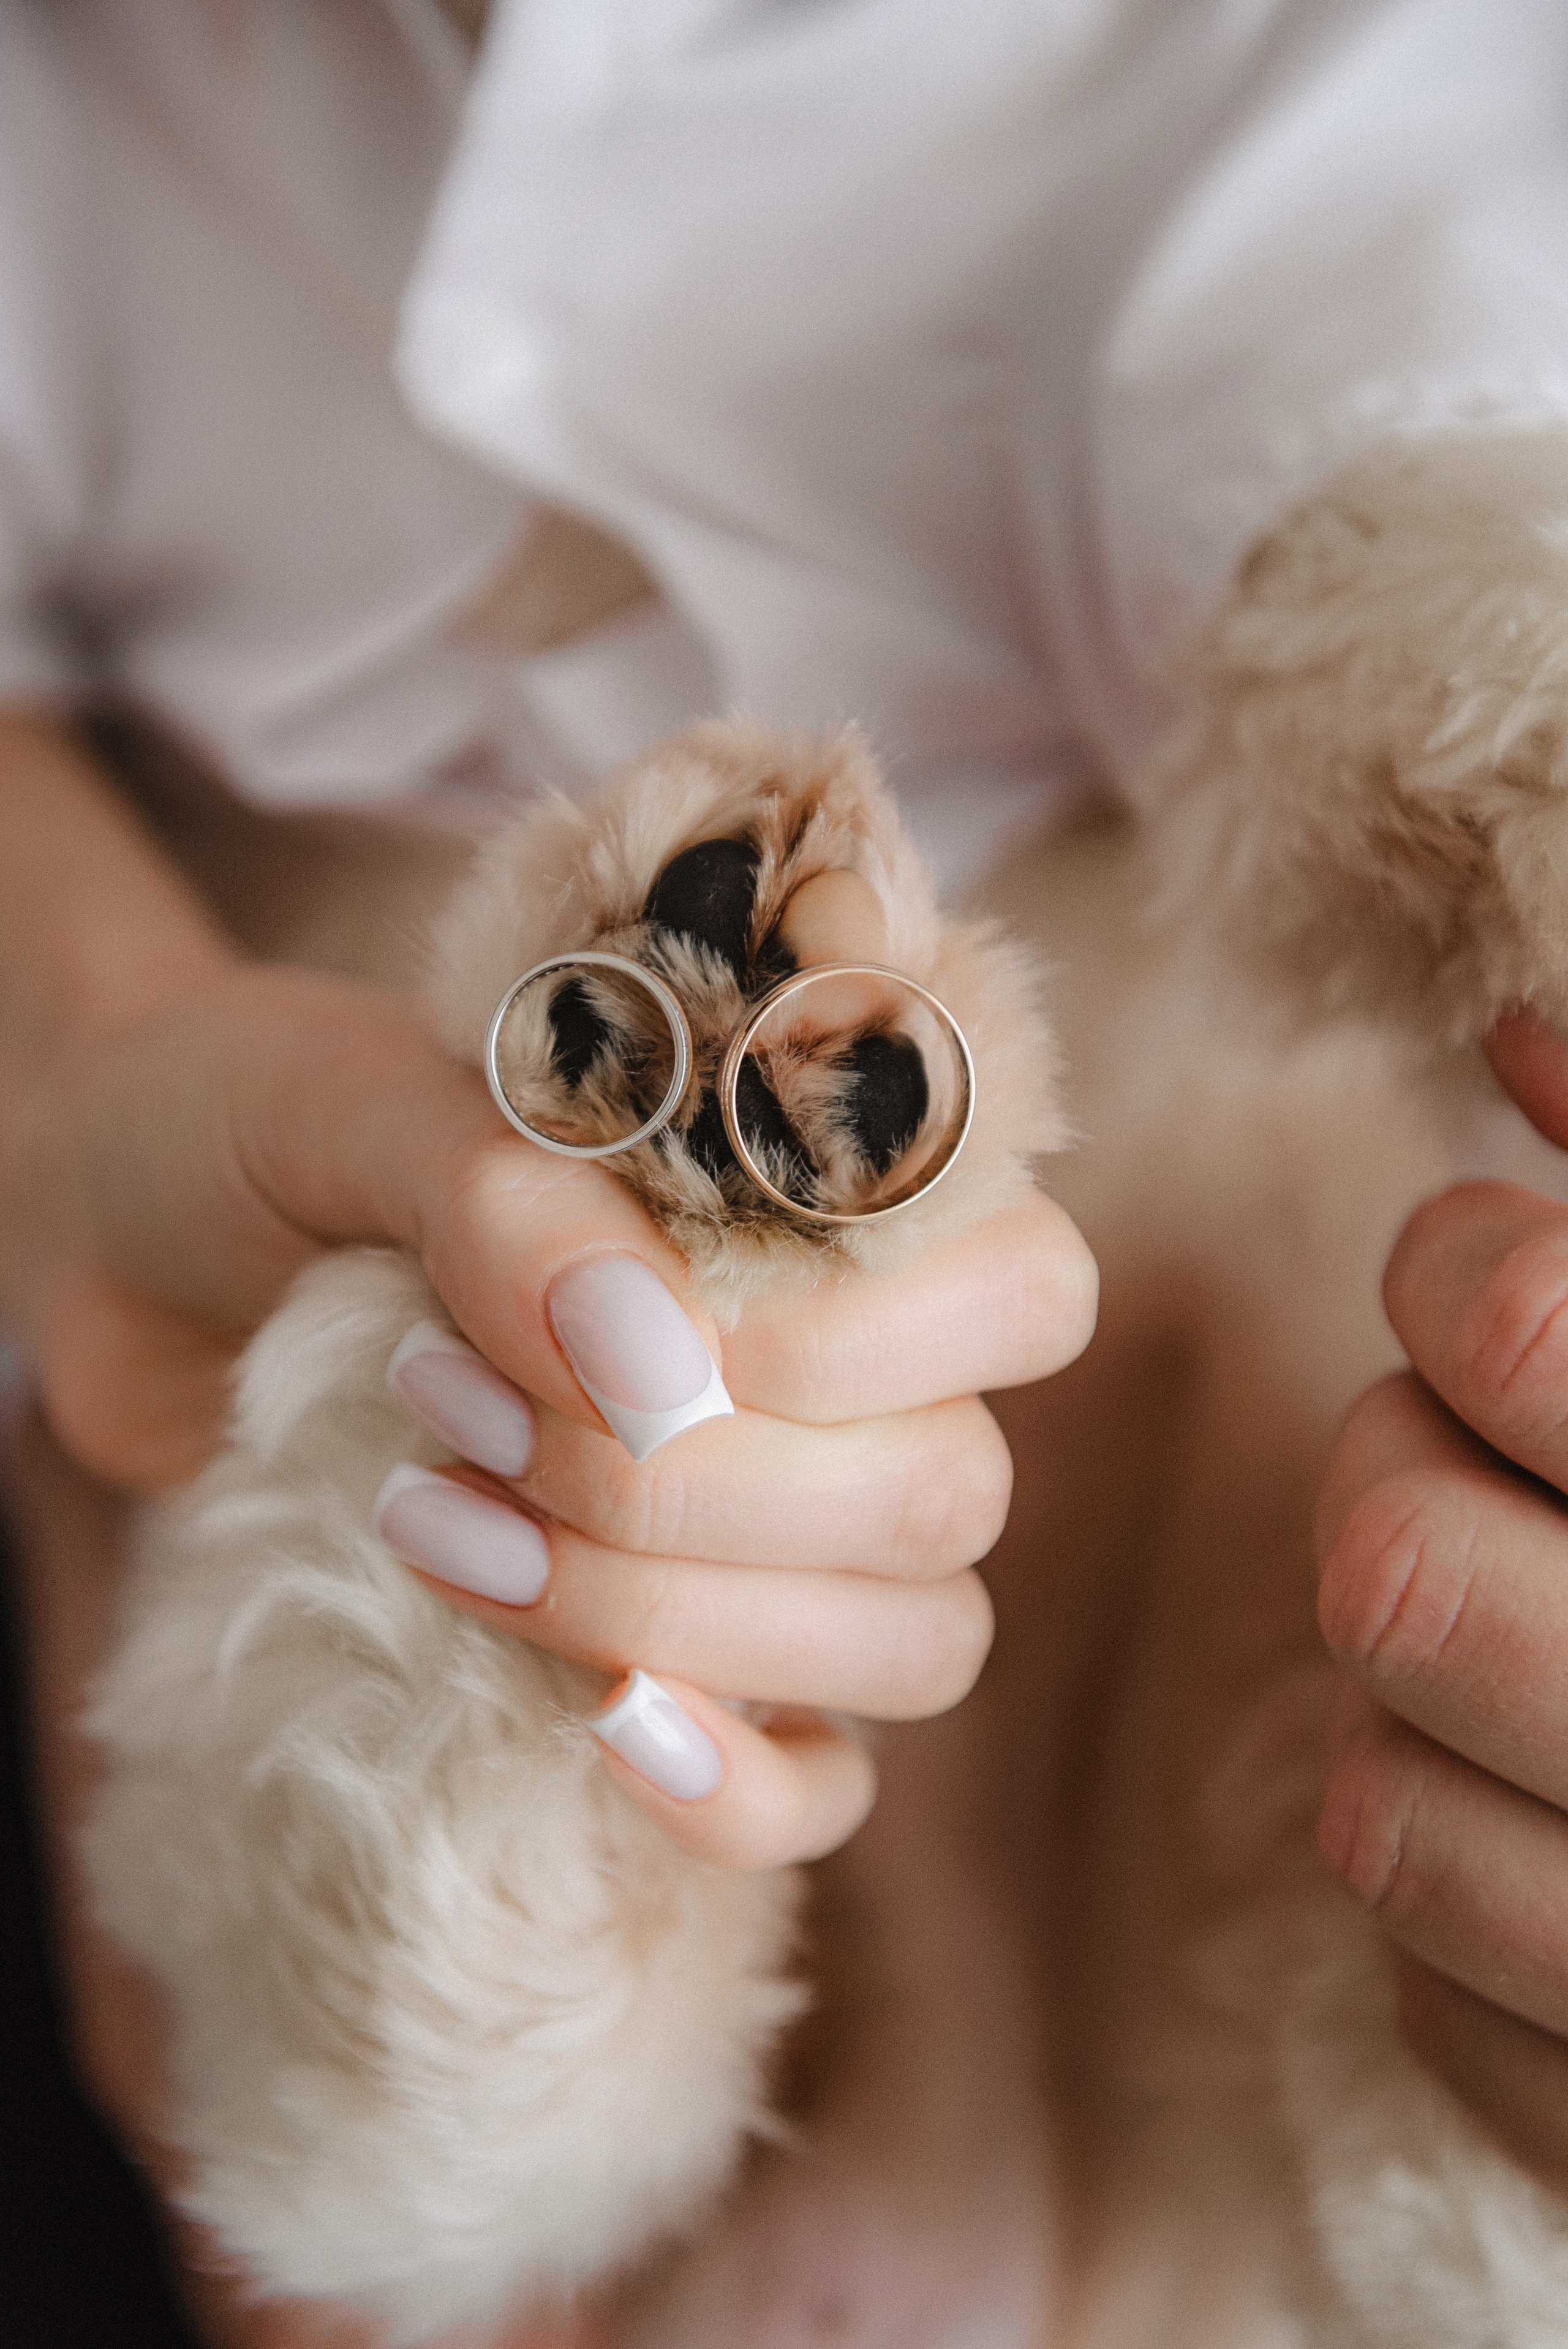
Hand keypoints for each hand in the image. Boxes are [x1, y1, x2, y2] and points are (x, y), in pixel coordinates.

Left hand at [5, 945, 1096, 1870]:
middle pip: (946, 1493)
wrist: (128, 1248)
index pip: (1018, 1288)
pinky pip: (826, 1784)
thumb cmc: (259, 1135)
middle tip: (458, 1411)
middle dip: (701, 1489)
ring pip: (911, 1640)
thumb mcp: (351, 1110)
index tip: (663, 1332)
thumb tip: (661, 1365)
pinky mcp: (699, 1667)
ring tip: (446, 1526)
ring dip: (689, 1617)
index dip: (885, 1339)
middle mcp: (843, 1372)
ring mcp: (784, 1535)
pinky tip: (613, 1730)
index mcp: (818, 1195)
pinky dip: (744, 1786)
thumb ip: (513, 1201)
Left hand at [1314, 1009, 1567, 2195]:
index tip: (1482, 1255)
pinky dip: (1461, 1894)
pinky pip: (1432, 1996)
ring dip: (1408, 1689)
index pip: (1527, 1330)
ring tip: (1525, 1621)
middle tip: (1470, 1432)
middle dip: (1393, 1459)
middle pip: (1397, 1563)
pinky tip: (1561, 1818)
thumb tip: (1515, 1031)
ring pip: (1376, 1796)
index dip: (1459, 1260)